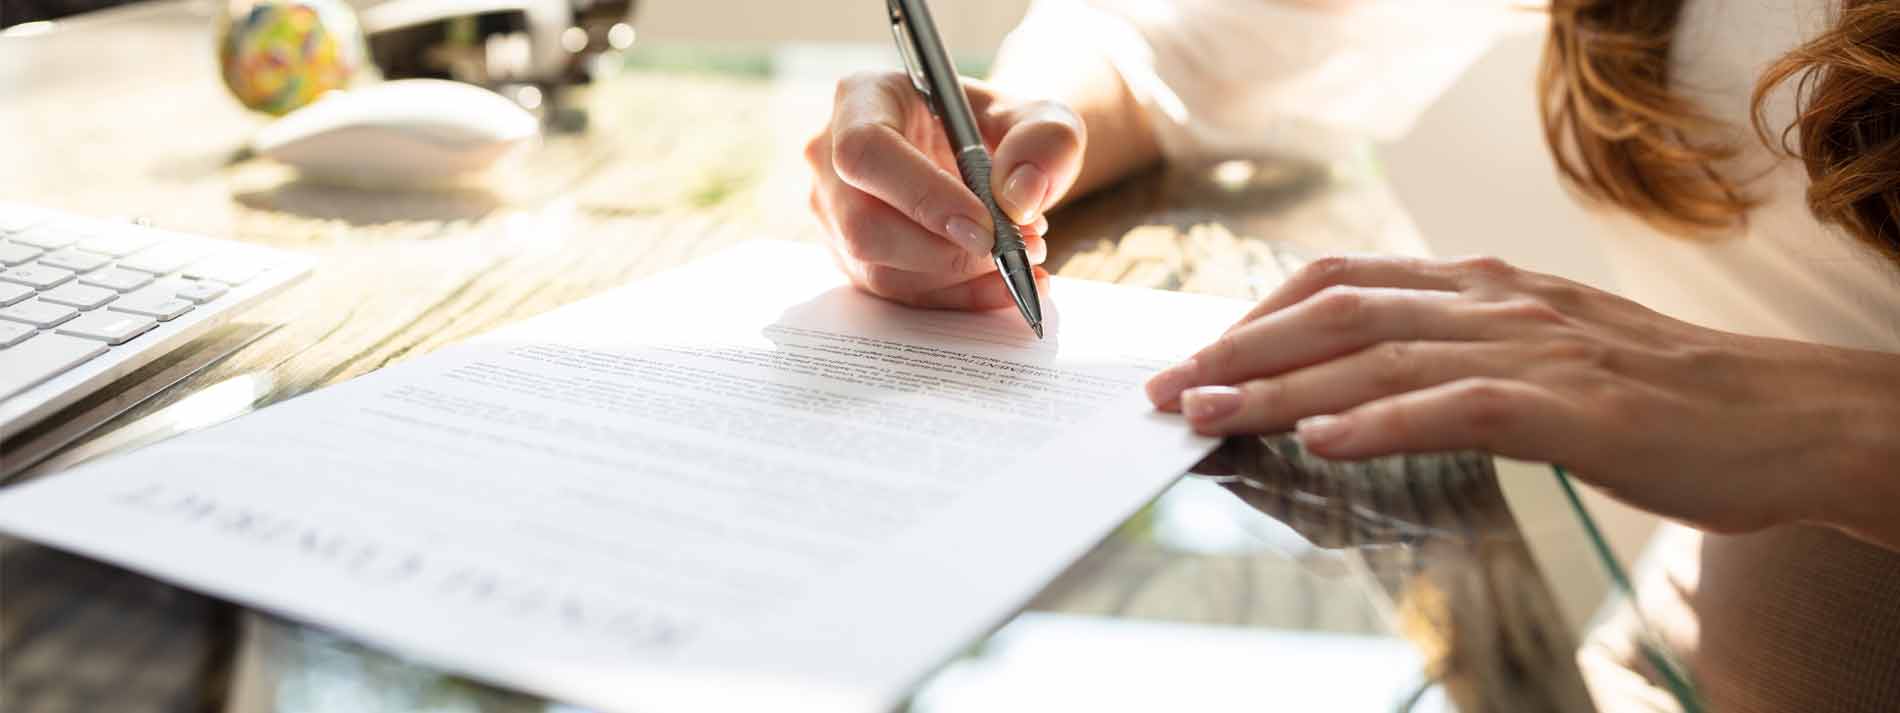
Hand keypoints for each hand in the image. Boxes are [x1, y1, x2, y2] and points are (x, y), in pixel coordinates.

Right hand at [805, 72, 1084, 308]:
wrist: (985, 155)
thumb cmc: (1000, 127)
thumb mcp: (1039, 116)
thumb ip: (1044, 141)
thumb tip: (1019, 198)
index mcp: (862, 99)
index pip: (867, 152)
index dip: (922, 196)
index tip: (985, 226)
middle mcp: (830, 158)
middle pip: (863, 225)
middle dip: (945, 252)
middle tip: (1012, 247)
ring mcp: (834, 213)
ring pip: (878, 271)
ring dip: (957, 279)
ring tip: (1018, 258)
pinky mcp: (852, 258)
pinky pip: (898, 294)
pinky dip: (957, 298)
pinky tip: (1003, 284)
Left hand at [1143, 255, 1899, 540]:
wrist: (1782, 418)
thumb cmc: (1658, 398)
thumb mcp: (1544, 352)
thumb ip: (1460, 351)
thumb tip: (1364, 380)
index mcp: (1486, 289)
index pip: (1345, 284)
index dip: (1261, 315)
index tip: (1200, 352)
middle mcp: (1497, 305)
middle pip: (1340, 316)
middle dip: (1243, 351)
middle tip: (1171, 389)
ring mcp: (1535, 351)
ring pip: (1380, 360)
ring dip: (1283, 388)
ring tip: (1211, 411)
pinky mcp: (1573, 408)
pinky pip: (1458, 409)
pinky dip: (1382, 422)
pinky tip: (1323, 438)